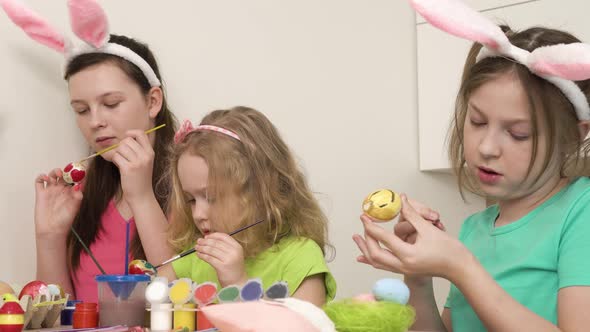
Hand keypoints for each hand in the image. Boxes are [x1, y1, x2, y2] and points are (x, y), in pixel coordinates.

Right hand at [34, 168, 82, 237]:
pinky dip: (41, 176)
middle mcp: (61, 190)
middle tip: (69, 171)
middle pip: (64, 175)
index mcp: (71, 192)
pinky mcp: (41, 193)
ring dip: (55, 171)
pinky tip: (45, 178)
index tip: (80, 170)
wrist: (52, 230)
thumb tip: (79, 185)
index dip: (77, 174)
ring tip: (58, 175)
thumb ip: (77, 196)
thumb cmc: (65, 220)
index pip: (75, 179)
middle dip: (67, 171)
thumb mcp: (75, 207)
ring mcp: (51, 191)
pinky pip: (39, 182)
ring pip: (52, 175)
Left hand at [111, 130, 154, 202]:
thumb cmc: (140, 178)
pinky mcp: (128, 168)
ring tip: (122, 162)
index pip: (141, 133)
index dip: (131, 133)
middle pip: (127, 140)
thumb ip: (139, 150)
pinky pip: (116, 157)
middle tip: (123, 156)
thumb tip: (125, 137)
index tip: (127, 137)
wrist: (141, 195)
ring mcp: (138, 162)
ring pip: (120, 148)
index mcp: (150, 153)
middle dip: (121, 146)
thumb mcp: (145, 162)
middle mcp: (145, 156)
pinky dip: (115, 161)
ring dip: (118, 154)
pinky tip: (119, 167)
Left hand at [195, 233, 246, 286]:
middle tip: (198, 241)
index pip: (224, 237)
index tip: (206, 236)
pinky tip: (199, 254)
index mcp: (237, 247)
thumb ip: (224, 246)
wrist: (237, 282)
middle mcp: (233, 252)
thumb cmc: (233, 267)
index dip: (213, 235)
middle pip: (216, 243)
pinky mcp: (222, 267)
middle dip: (205, 241)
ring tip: (197, 247)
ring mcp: (228, 259)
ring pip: (211, 250)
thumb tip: (208, 238)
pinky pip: (209, 258)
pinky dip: (202, 255)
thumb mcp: (233, 254)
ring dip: (202, 248)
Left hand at [353, 194, 469, 280]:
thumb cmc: (449, 250)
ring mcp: (403, 270)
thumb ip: (412, 214)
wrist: (460, 269)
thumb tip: (401, 200)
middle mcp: (403, 265)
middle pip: (375, 253)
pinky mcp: (405, 271)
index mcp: (408, 254)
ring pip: (376, 262)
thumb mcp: (429, 229)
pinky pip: (383, 266)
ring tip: (356, 238)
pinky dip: (371, 260)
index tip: (364, 216)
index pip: (383, 238)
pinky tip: (361, 256)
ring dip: (365, 249)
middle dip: (366, 238)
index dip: (371, 226)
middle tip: (363, 224)